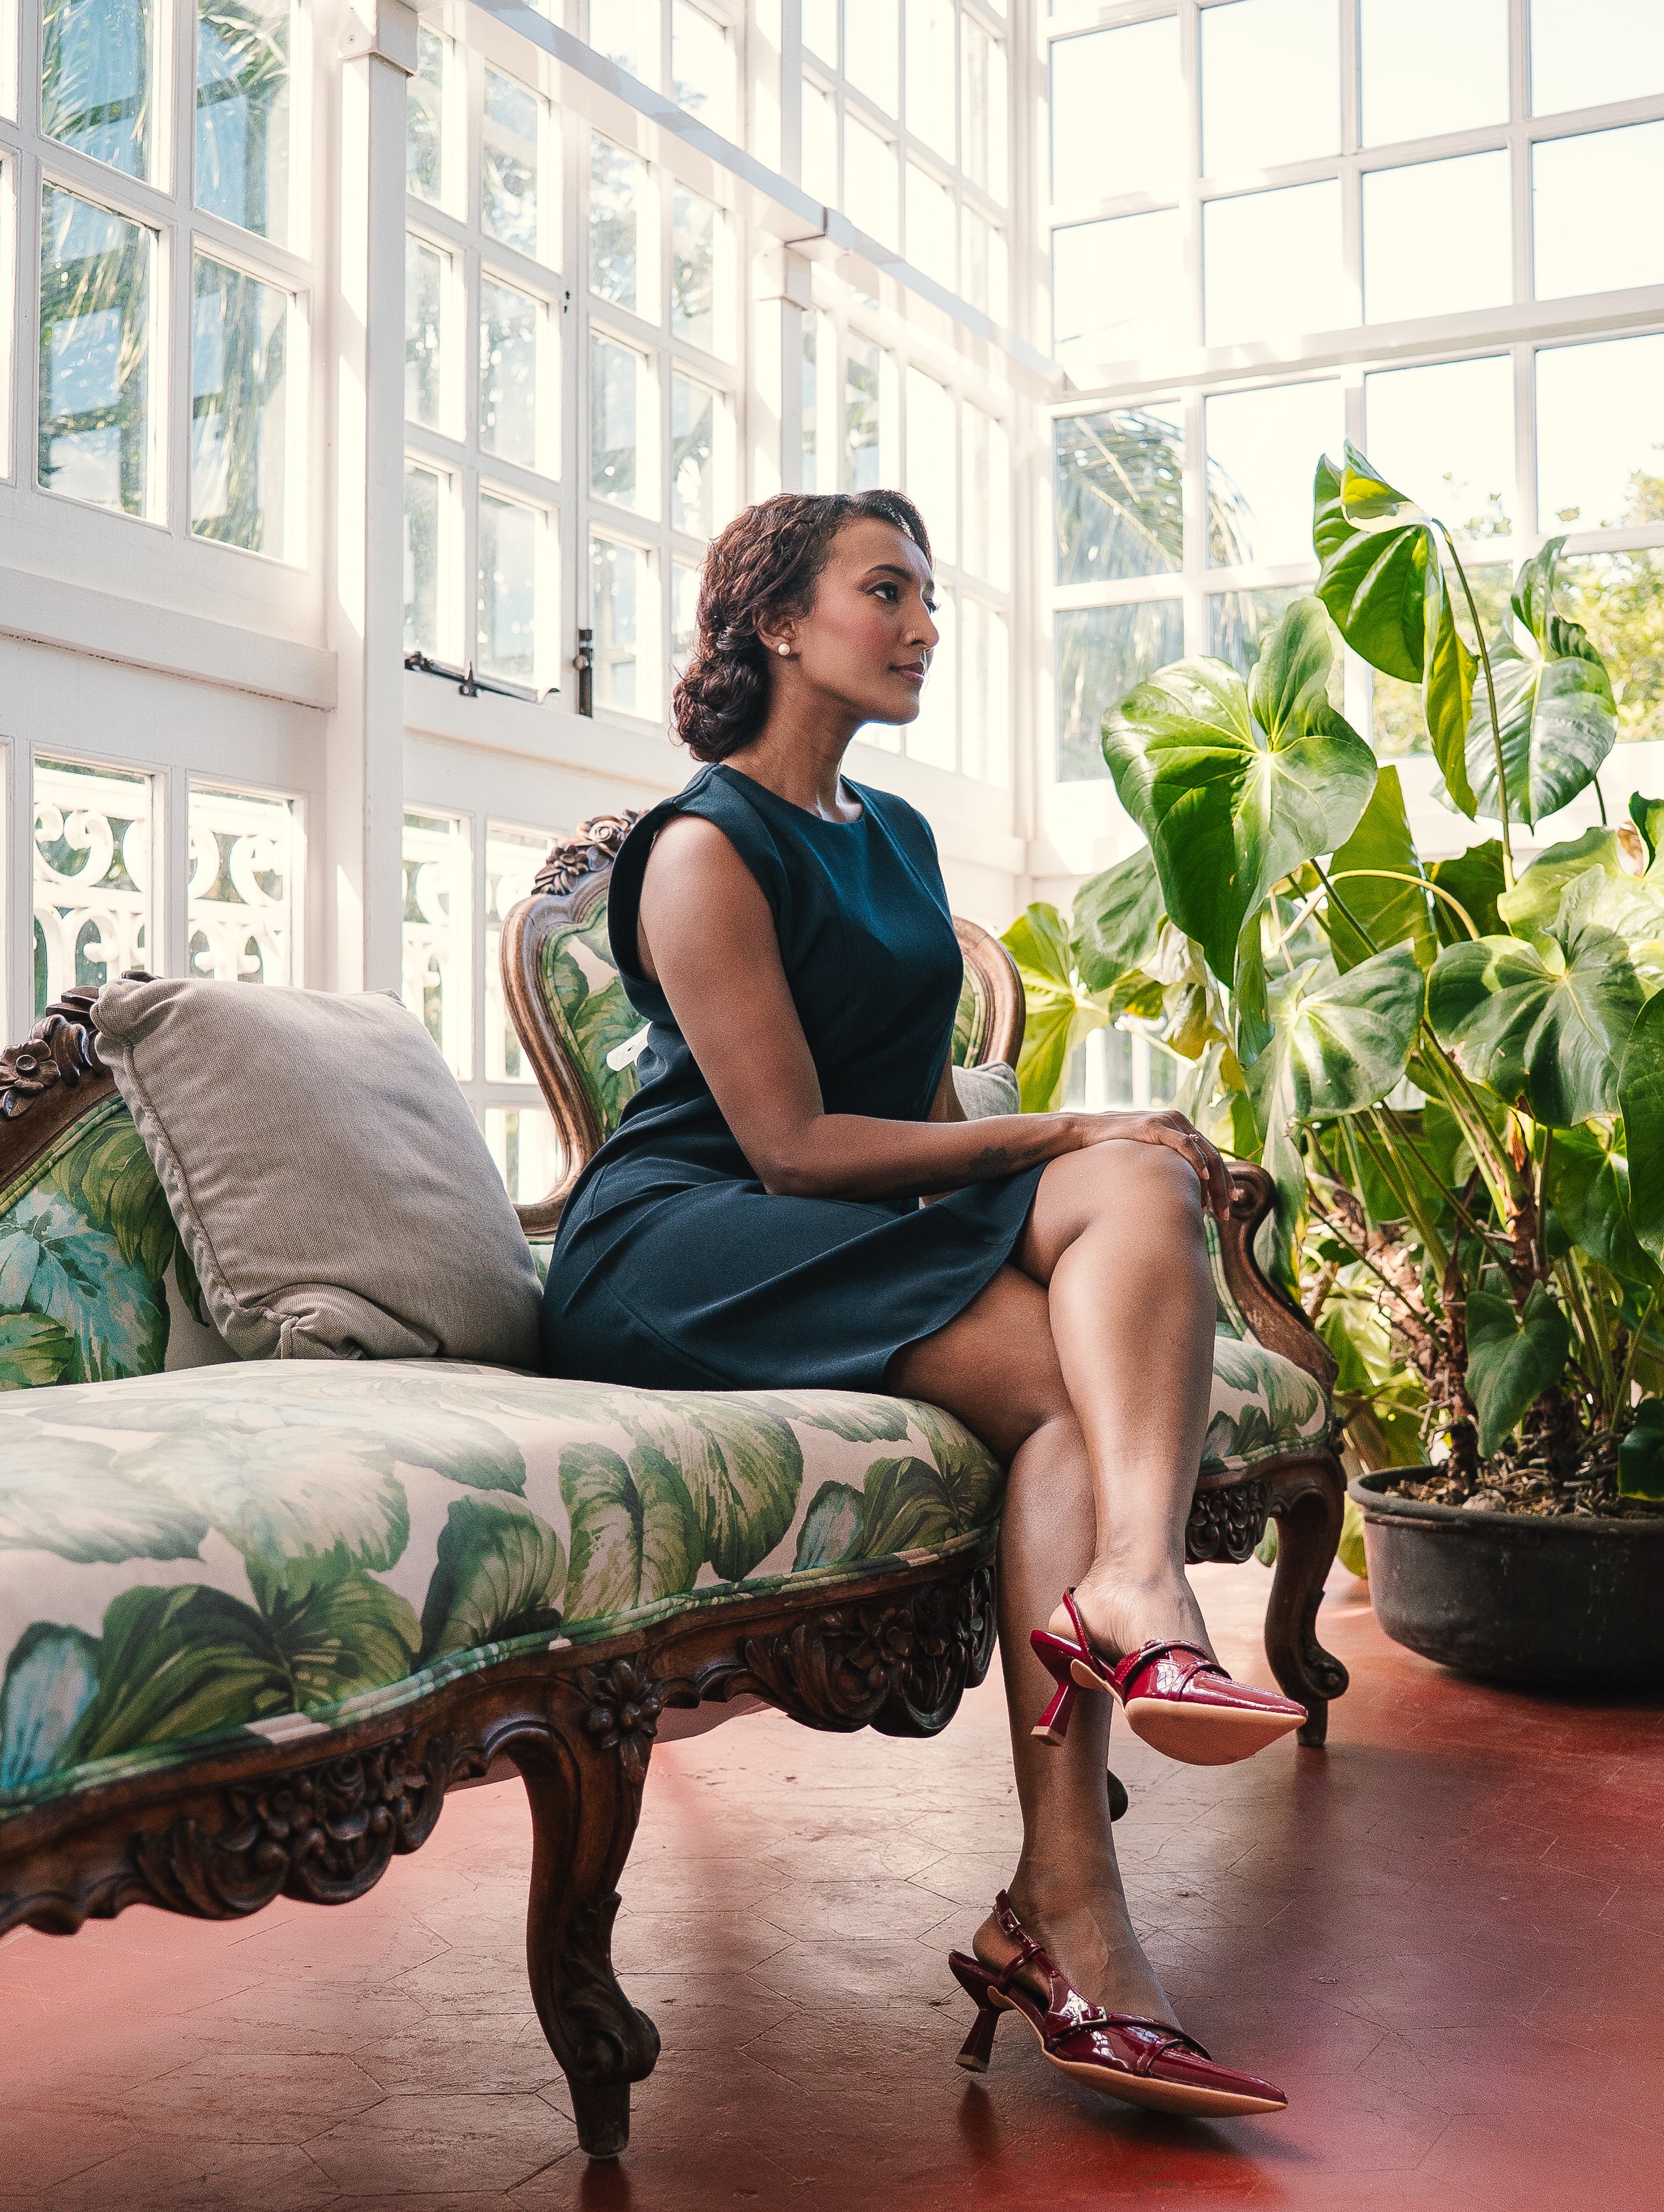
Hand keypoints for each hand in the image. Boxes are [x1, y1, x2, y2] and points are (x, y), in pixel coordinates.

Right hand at [1076, 1108, 1230, 1221]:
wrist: (1085, 1131)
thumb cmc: (1113, 1148)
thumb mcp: (1145, 1157)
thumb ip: (1163, 1167)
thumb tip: (1174, 1194)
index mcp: (1180, 1129)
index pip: (1211, 1157)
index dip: (1223, 1181)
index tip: (1230, 1205)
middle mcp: (1179, 1122)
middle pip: (1213, 1157)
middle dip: (1222, 1188)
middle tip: (1227, 1213)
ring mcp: (1168, 1122)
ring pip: (1204, 1153)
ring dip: (1214, 1182)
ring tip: (1218, 1206)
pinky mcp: (1155, 1125)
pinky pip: (1183, 1144)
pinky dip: (1197, 1160)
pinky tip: (1204, 1177)